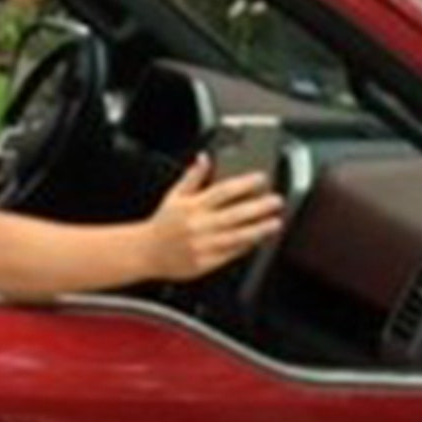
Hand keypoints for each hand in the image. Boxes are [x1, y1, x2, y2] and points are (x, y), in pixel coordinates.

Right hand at [143, 155, 285, 281]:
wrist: (145, 253)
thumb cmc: (162, 224)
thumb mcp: (174, 195)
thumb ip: (193, 176)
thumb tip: (205, 158)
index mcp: (191, 206)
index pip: (223, 191)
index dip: (244, 184)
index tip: (261, 179)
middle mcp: (198, 225)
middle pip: (234, 214)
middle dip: (258, 207)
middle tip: (275, 201)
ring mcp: (202, 245)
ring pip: (236, 236)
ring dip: (258, 229)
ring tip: (274, 223)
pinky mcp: (205, 262)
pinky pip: (230, 254)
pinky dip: (246, 247)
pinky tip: (258, 240)